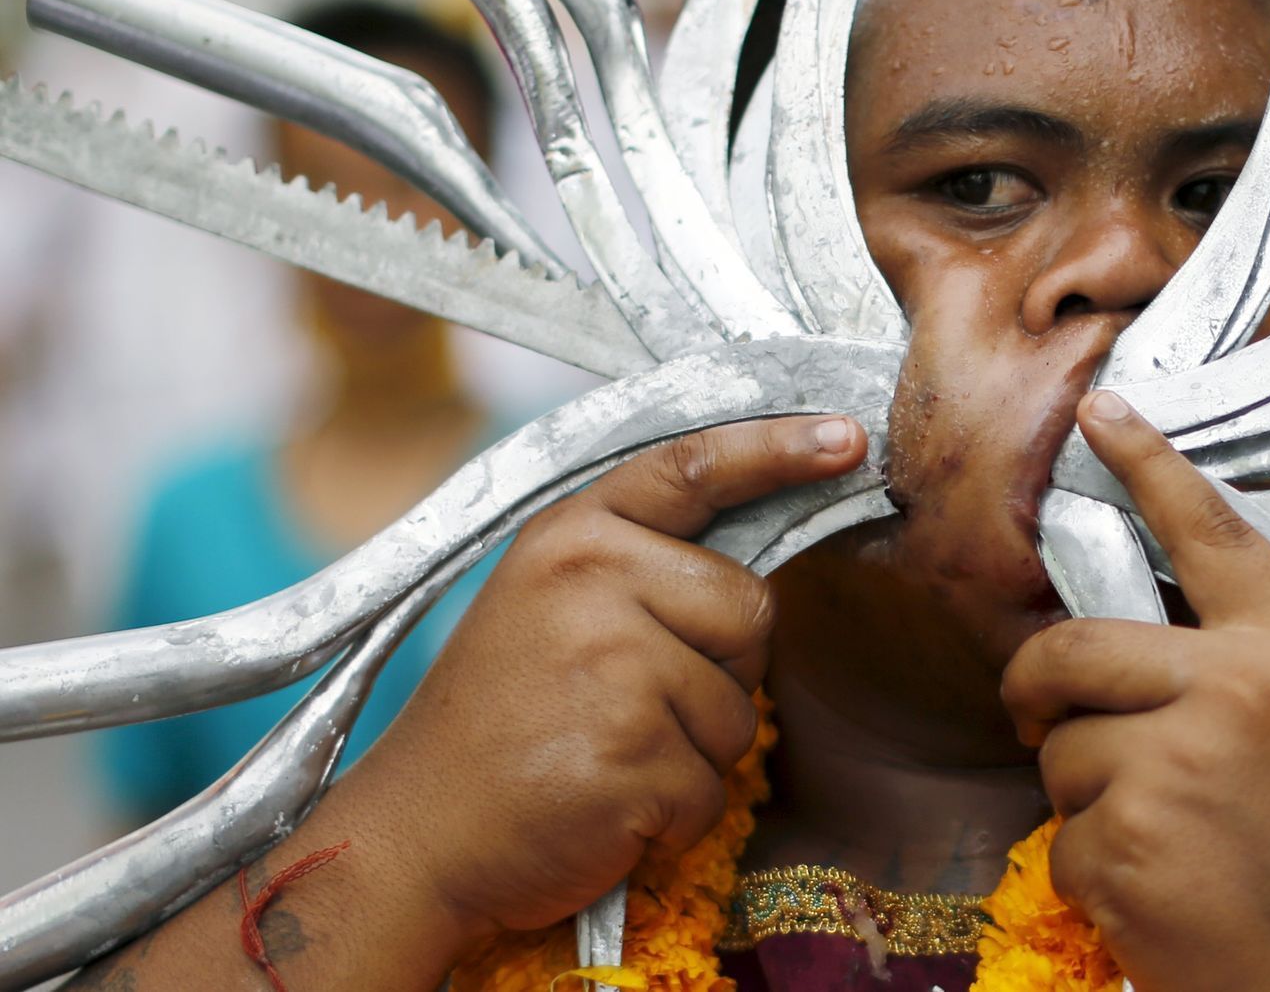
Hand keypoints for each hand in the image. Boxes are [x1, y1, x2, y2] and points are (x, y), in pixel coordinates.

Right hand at [326, 413, 866, 942]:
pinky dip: (675, 813)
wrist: (417, 837)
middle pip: (751, 608)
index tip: (848, 437)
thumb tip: (756, 562)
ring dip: (692, 751)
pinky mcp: (632, 757)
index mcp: (573, 536)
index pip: (695, 468)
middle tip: (627, 702)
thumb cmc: (502, 720)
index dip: (778, 449)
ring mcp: (613, 669)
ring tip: (604, 752)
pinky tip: (605, 805)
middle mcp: (592, 583)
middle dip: (720, 668)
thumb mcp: (549, 603)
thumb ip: (640, 565)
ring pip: (739, 710)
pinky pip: (713, 787)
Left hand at [1002, 391, 1269, 990]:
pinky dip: (1091, 868)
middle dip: (1040, 686)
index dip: (1151, 465)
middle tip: (1042, 714)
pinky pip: (1060, 834)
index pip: (1211, 534)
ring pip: (1058, 747)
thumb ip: (1245, 669)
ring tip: (1169, 836)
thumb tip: (1146, 639)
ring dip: (1087, 794)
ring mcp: (1171, 768)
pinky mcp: (1123, 844)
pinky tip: (1159, 890)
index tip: (1103, 411)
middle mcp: (1231, 692)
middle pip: (1072, 646)